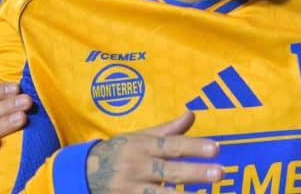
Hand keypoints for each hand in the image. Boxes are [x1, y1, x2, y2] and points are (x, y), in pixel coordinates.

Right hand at [85, 111, 220, 193]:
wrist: (81, 174)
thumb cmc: (118, 152)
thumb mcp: (139, 137)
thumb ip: (167, 130)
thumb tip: (192, 114)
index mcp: (143, 146)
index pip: (172, 145)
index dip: (194, 147)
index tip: (216, 149)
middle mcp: (138, 167)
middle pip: (170, 171)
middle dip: (195, 173)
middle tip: (219, 172)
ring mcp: (131, 189)